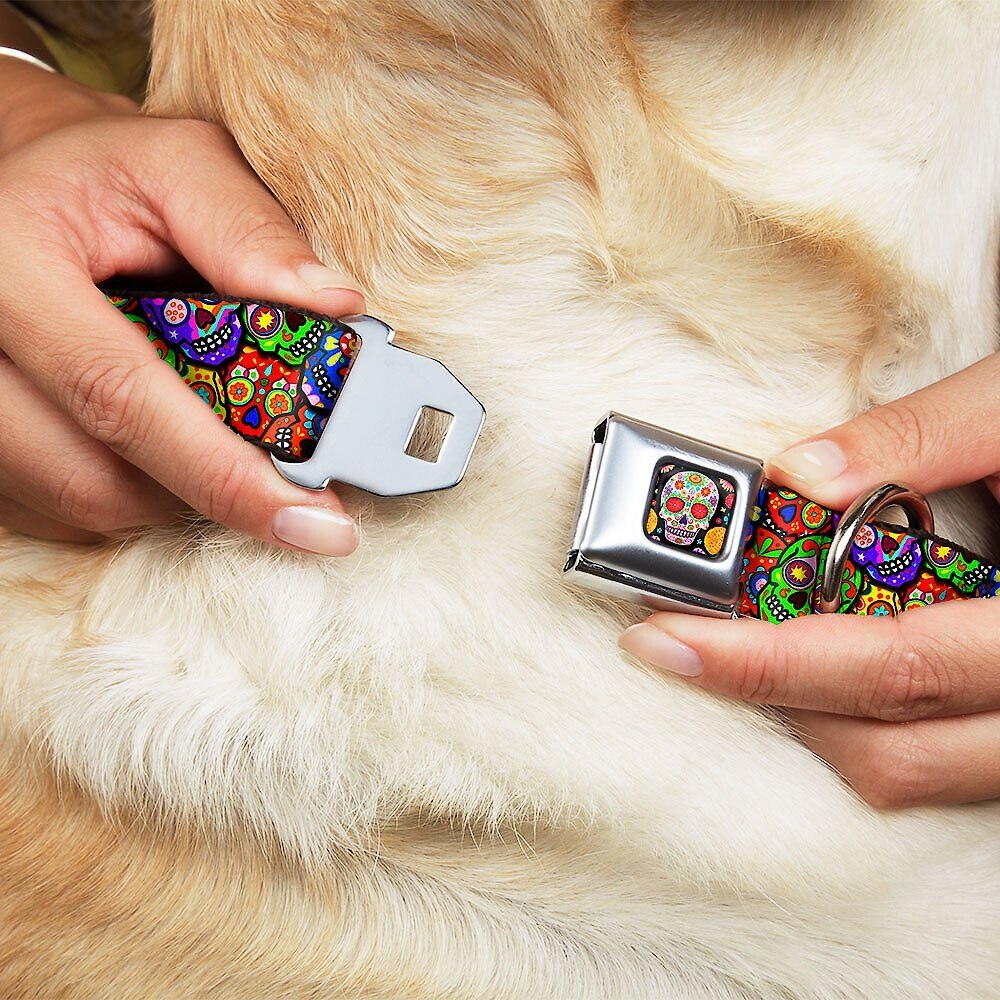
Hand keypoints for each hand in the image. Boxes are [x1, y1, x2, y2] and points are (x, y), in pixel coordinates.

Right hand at [0, 58, 364, 553]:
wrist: (21, 188)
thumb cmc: (102, 176)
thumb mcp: (177, 166)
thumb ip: (248, 229)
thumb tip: (334, 305)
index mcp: (10, 267)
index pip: (121, 397)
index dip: (224, 473)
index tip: (315, 522)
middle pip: (96, 478)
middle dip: (211, 492)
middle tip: (292, 486)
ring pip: (83, 504)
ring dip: (174, 493)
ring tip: (222, 441)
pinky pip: (61, 510)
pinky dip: (134, 492)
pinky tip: (164, 445)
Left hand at [620, 353, 999, 807]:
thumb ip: (923, 435)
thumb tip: (798, 475)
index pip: (894, 665)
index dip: (767, 660)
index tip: (664, 636)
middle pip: (891, 747)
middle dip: (766, 696)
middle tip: (674, 641)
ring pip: (914, 771)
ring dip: (811, 717)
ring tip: (736, 647)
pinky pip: (939, 761)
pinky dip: (863, 720)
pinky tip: (816, 659)